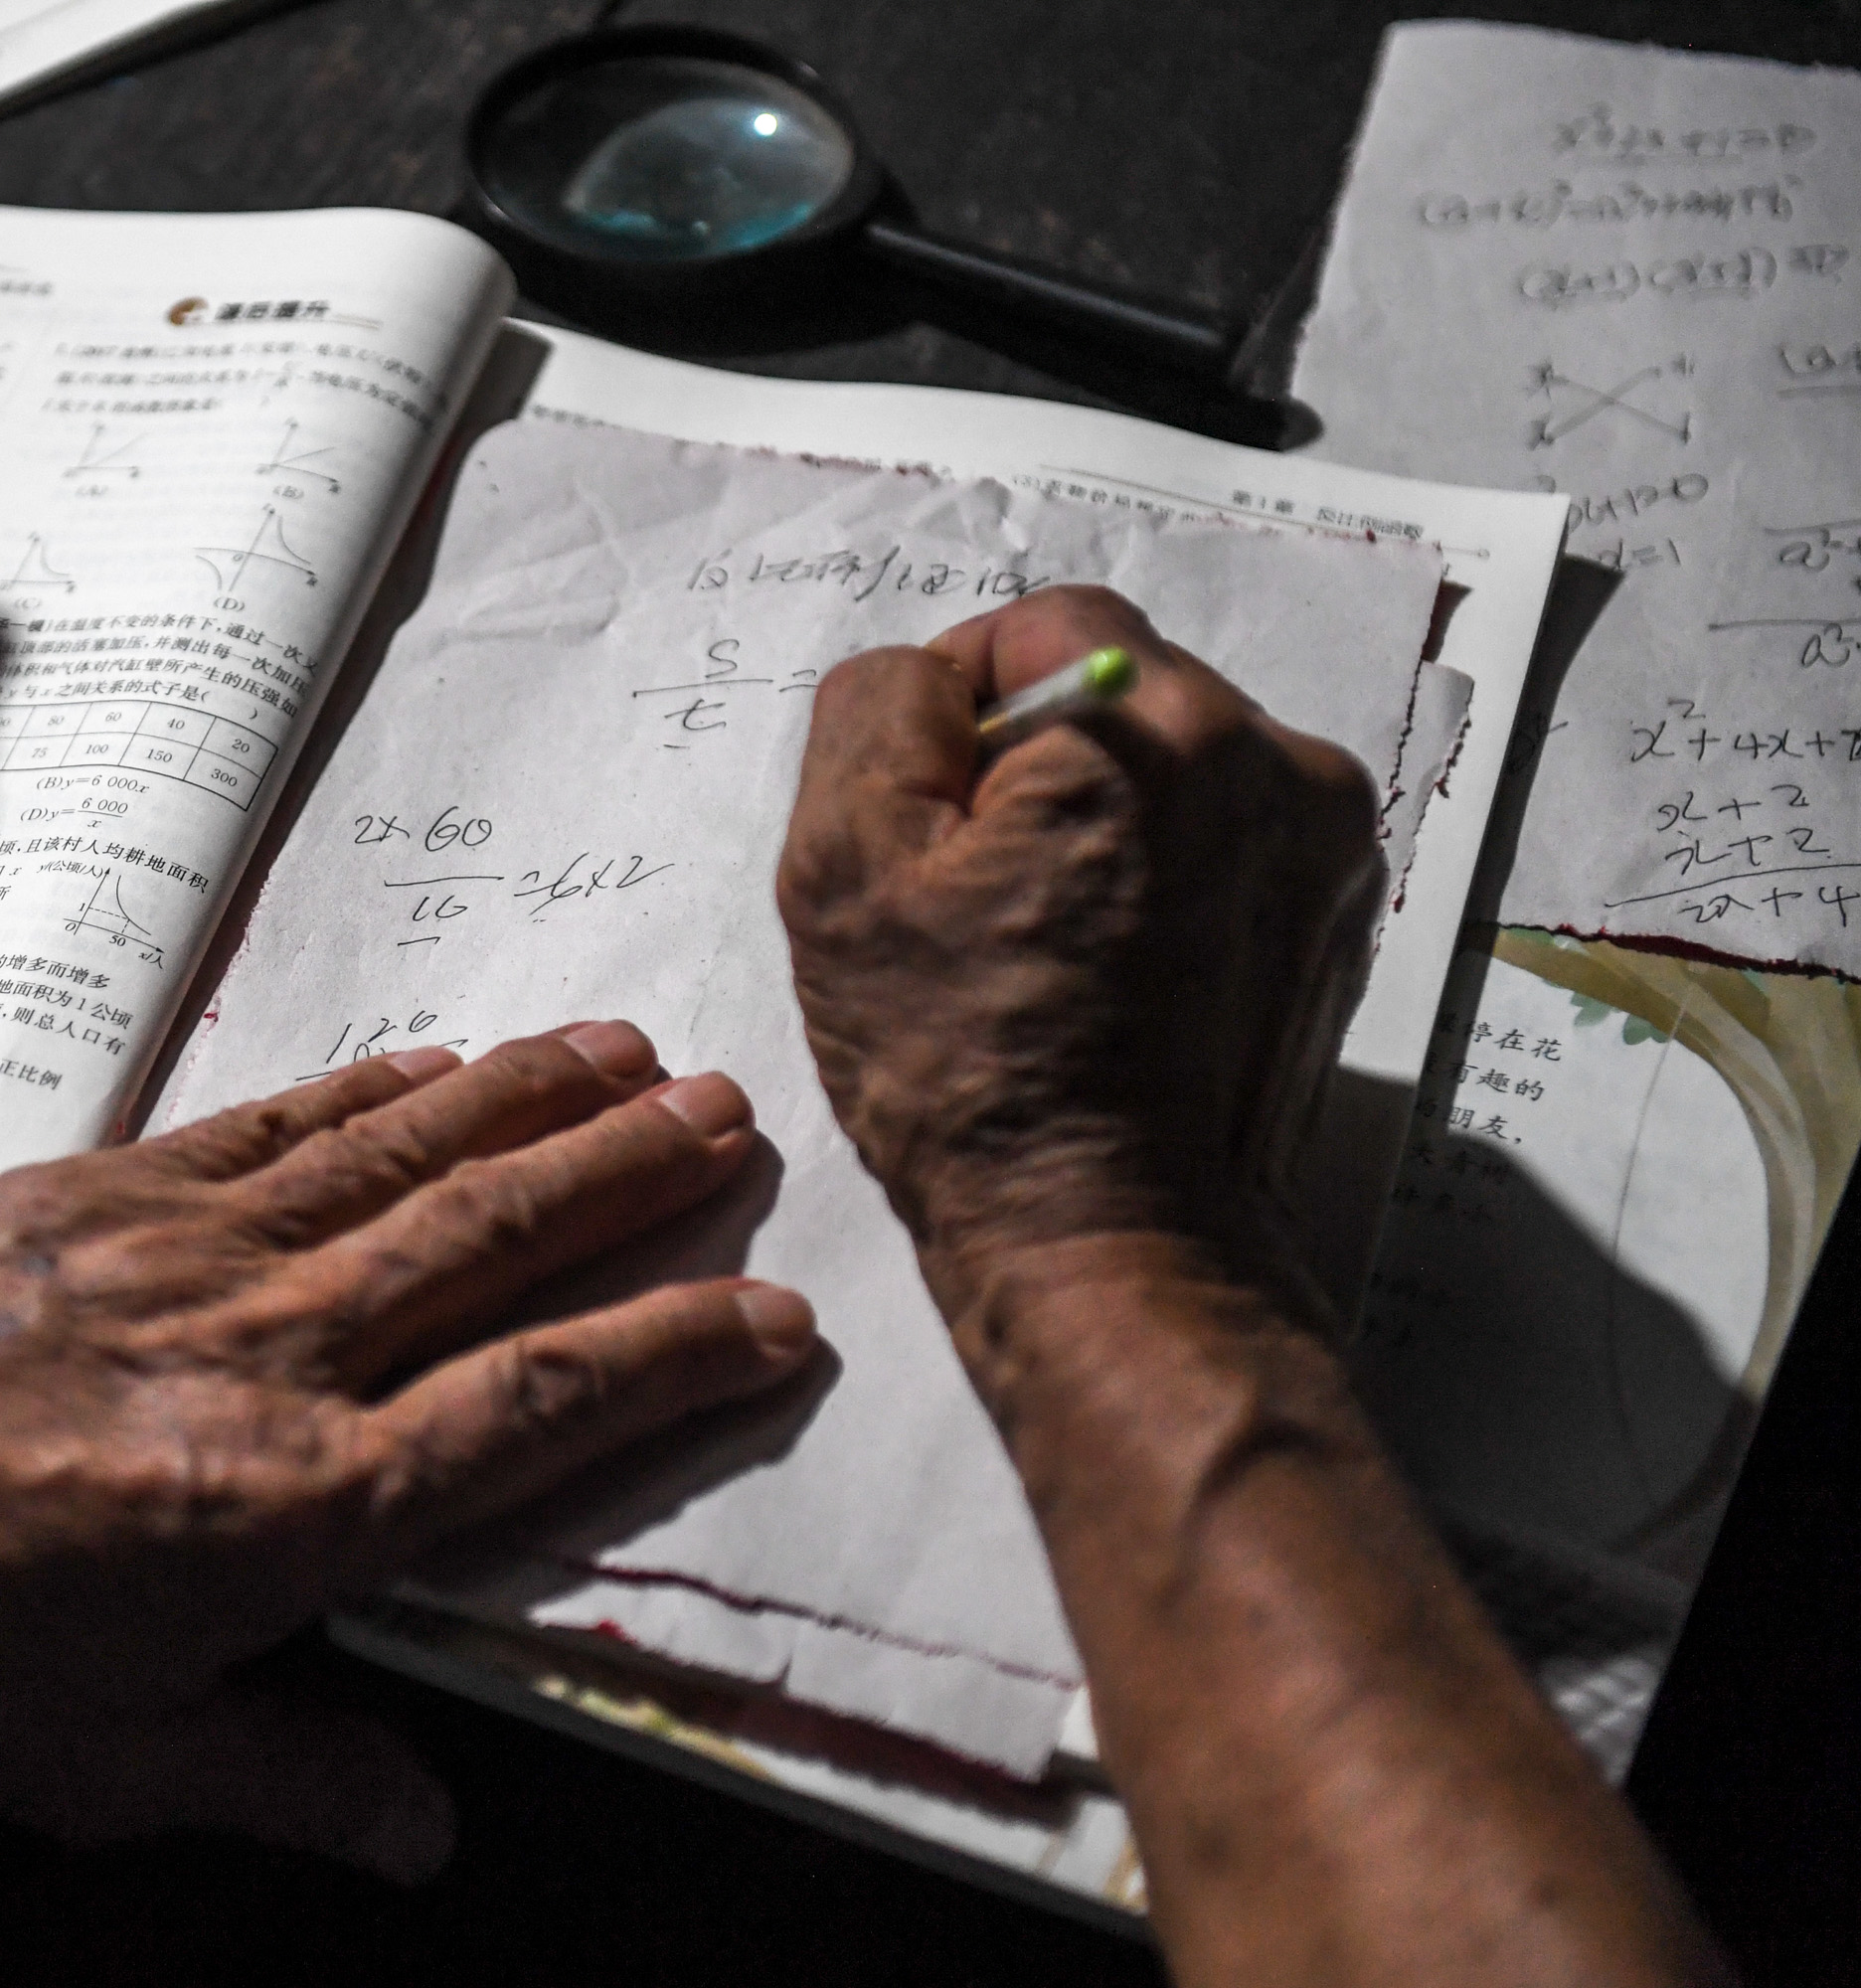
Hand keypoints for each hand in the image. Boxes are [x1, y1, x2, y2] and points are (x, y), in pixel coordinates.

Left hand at [0, 1024, 813, 1878]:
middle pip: (490, 1246)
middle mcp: (262, 1357)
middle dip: (625, 1177)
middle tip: (730, 1114)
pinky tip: (443, 1060)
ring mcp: (178, 1255)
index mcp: (290, 1509)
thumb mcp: (105, 1770)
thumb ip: (285, 1783)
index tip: (769, 1313)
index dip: (668, 1356)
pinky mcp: (92, 1191)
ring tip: (630, 1051)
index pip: (532, 1412)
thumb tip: (423, 1833)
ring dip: (528, 1101)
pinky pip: (268, 1121)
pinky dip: (370, 1087)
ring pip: (398, 1159)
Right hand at [775, 585, 1382, 1324]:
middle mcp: (1267, 759)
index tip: (932, 819)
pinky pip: (1232, 834)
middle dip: (1040, 765)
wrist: (1116, 1239)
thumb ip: (875, 714)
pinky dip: (1171, 872)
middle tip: (982, 892)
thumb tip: (930, 682)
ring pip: (1178, 762)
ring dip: (1109, 816)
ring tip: (1055, 939)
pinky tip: (1120, 967)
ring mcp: (1323, 839)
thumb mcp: (843, 873)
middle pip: (1120, 689)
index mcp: (1147, 730)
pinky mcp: (1342, 908)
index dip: (957, 709)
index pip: (1038, 628)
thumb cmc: (973, 1075)